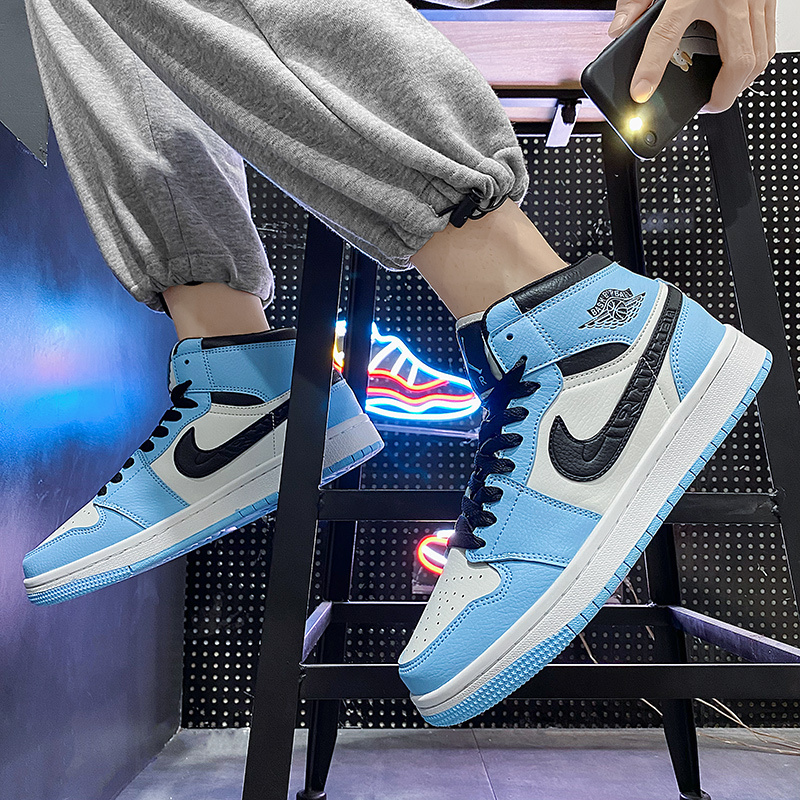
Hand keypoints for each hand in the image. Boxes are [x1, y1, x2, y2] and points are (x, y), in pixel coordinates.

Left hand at [608, 0, 777, 111]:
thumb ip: (635, 0)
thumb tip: (619, 29)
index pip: (667, 35)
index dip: (651, 69)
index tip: (641, 92)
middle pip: (740, 62)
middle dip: (723, 94)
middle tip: (704, 105)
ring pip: (761, 55)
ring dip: (742, 81)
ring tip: (720, 92)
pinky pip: (769, 40)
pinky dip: (755, 61)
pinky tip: (738, 68)